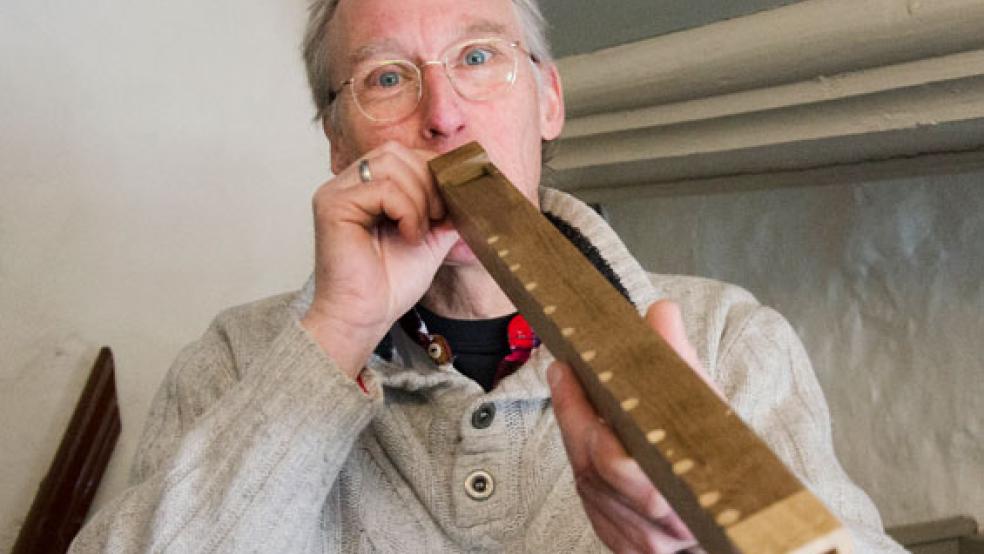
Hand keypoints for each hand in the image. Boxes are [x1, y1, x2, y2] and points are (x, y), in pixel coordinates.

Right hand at [301, 141, 459, 377]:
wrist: (365, 317)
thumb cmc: (389, 284)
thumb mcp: (429, 236)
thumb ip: (443, 207)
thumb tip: (469, 184)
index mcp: (366, 187)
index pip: (404, 154)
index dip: (432, 172)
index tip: (447, 208)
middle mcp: (347, 184)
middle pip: (397, 152)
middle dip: (428, 182)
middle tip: (437, 219)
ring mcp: (336, 191)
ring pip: (391, 164)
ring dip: (419, 198)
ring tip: (419, 231)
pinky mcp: (332, 204)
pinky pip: (382, 188)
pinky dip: (406, 211)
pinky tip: (407, 236)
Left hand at [548, 300, 721, 552]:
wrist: (731, 518)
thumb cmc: (725, 461)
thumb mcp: (712, 410)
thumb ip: (681, 362)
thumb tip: (661, 310)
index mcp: (687, 497)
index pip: (620, 463)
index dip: (588, 416)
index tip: (573, 370)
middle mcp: (658, 529)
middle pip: (596, 469)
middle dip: (575, 414)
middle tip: (563, 371)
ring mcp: (636, 540)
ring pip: (587, 482)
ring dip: (575, 431)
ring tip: (567, 385)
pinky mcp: (618, 542)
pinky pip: (589, 497)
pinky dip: (583, 456)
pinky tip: (581, 425)